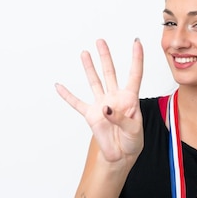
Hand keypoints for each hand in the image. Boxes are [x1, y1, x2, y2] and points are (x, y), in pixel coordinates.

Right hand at [55, 39, 143, 162]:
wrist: (120, 156)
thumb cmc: (132, 142)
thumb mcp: (134, 131)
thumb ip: (122, 119)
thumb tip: (106, 109)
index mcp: (130, 99)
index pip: (134, 75)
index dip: (136, 58)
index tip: (136, 42)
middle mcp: (115, 98)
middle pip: (110, 73)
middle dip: (105, 56)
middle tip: (101, 41)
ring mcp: (102, 105)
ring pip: (94, 82)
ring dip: (89, 68)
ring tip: (85, 53)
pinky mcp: (91, 115)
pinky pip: (77, 103)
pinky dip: (67, 95)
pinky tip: (59, 86)